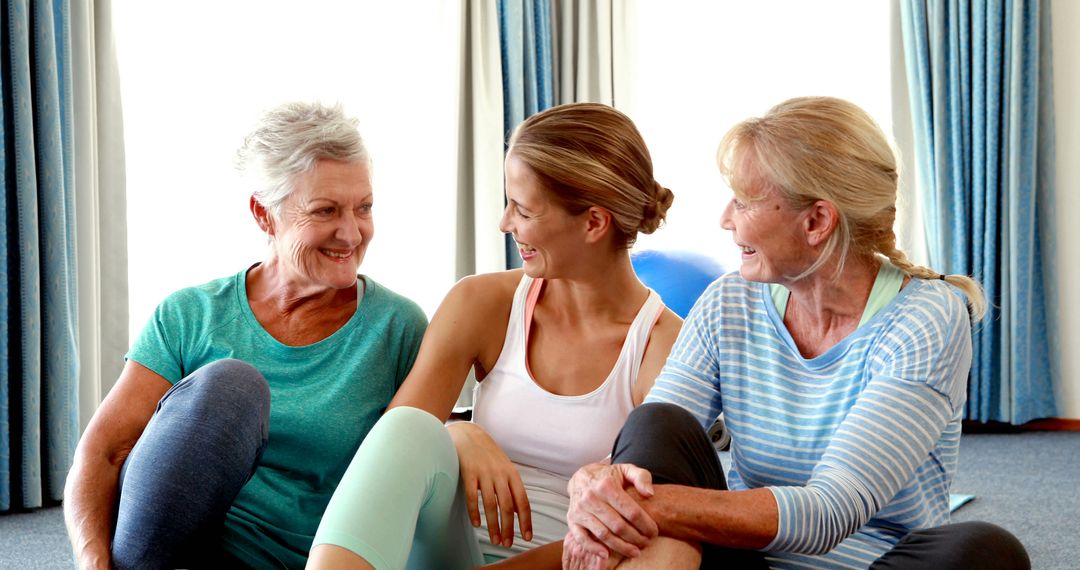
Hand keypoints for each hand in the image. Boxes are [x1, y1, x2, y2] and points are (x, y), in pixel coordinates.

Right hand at [448, 422, 530, 547]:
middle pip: (508, 506)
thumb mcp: (504, 468)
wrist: (469, 434)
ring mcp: (484, 474)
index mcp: (512, 474)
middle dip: (509, 528)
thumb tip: (517, 511)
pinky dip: (475, 512)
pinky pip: (473, 497)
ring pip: (491, 504)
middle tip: (507, 544)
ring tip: (495, 540)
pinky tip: (477, 524)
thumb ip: (511, 487)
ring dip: (494, 525)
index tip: (527, 537)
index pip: (523, 501)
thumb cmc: (488, 454)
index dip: (526, 521)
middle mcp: (500, 474)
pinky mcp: (468, 473)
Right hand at [564, 462, 657, 563]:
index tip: (654, 532)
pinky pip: (582, 538)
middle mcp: (591, 497)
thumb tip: (649, 494)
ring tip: (635, 552)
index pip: (631, 511)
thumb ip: (641, 477)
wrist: (581, 476)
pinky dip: (594, 548)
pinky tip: (607, 555)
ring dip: (621, 547)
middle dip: (636, 538)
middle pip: (619, 526)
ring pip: (604, 534)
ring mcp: (580, 510)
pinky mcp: (572, 519)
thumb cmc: (608, 476)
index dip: (646, 525)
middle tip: (646, 543)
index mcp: (607, 485)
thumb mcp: (626, 469)